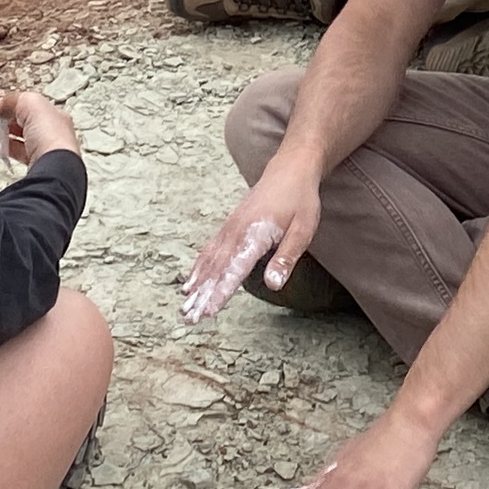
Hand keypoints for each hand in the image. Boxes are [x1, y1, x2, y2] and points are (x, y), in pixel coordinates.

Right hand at [0, 87, 79, 165]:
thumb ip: (12, 100)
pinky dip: (7, 150)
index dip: (14, 104)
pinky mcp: (35, 165)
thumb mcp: (30, 104)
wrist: (54, 170)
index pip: (33, 106)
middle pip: (26, 122)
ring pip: (21, 139)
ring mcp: (45, 151)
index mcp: (57, 116)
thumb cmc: (52, 138)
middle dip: (9, 120)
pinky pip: (18, 154)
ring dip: (6, 135)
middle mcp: (54, 134)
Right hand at [182, 165, 321, 323]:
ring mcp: (229, 228)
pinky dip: (198, 267)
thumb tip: (273, 285)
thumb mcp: (303, 230)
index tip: (208, 312)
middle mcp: (236, 231)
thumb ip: (286, 258)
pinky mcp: (229, 226)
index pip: (234, 270)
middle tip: (189, 318)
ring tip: (184, 307)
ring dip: (196, 285)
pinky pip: (209, 250)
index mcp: (255, 234)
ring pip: (209, 260)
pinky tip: (191, 282)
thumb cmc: (300, 201)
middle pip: (215, 268)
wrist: (290, 169)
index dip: (220, 292)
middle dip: (201, 295)